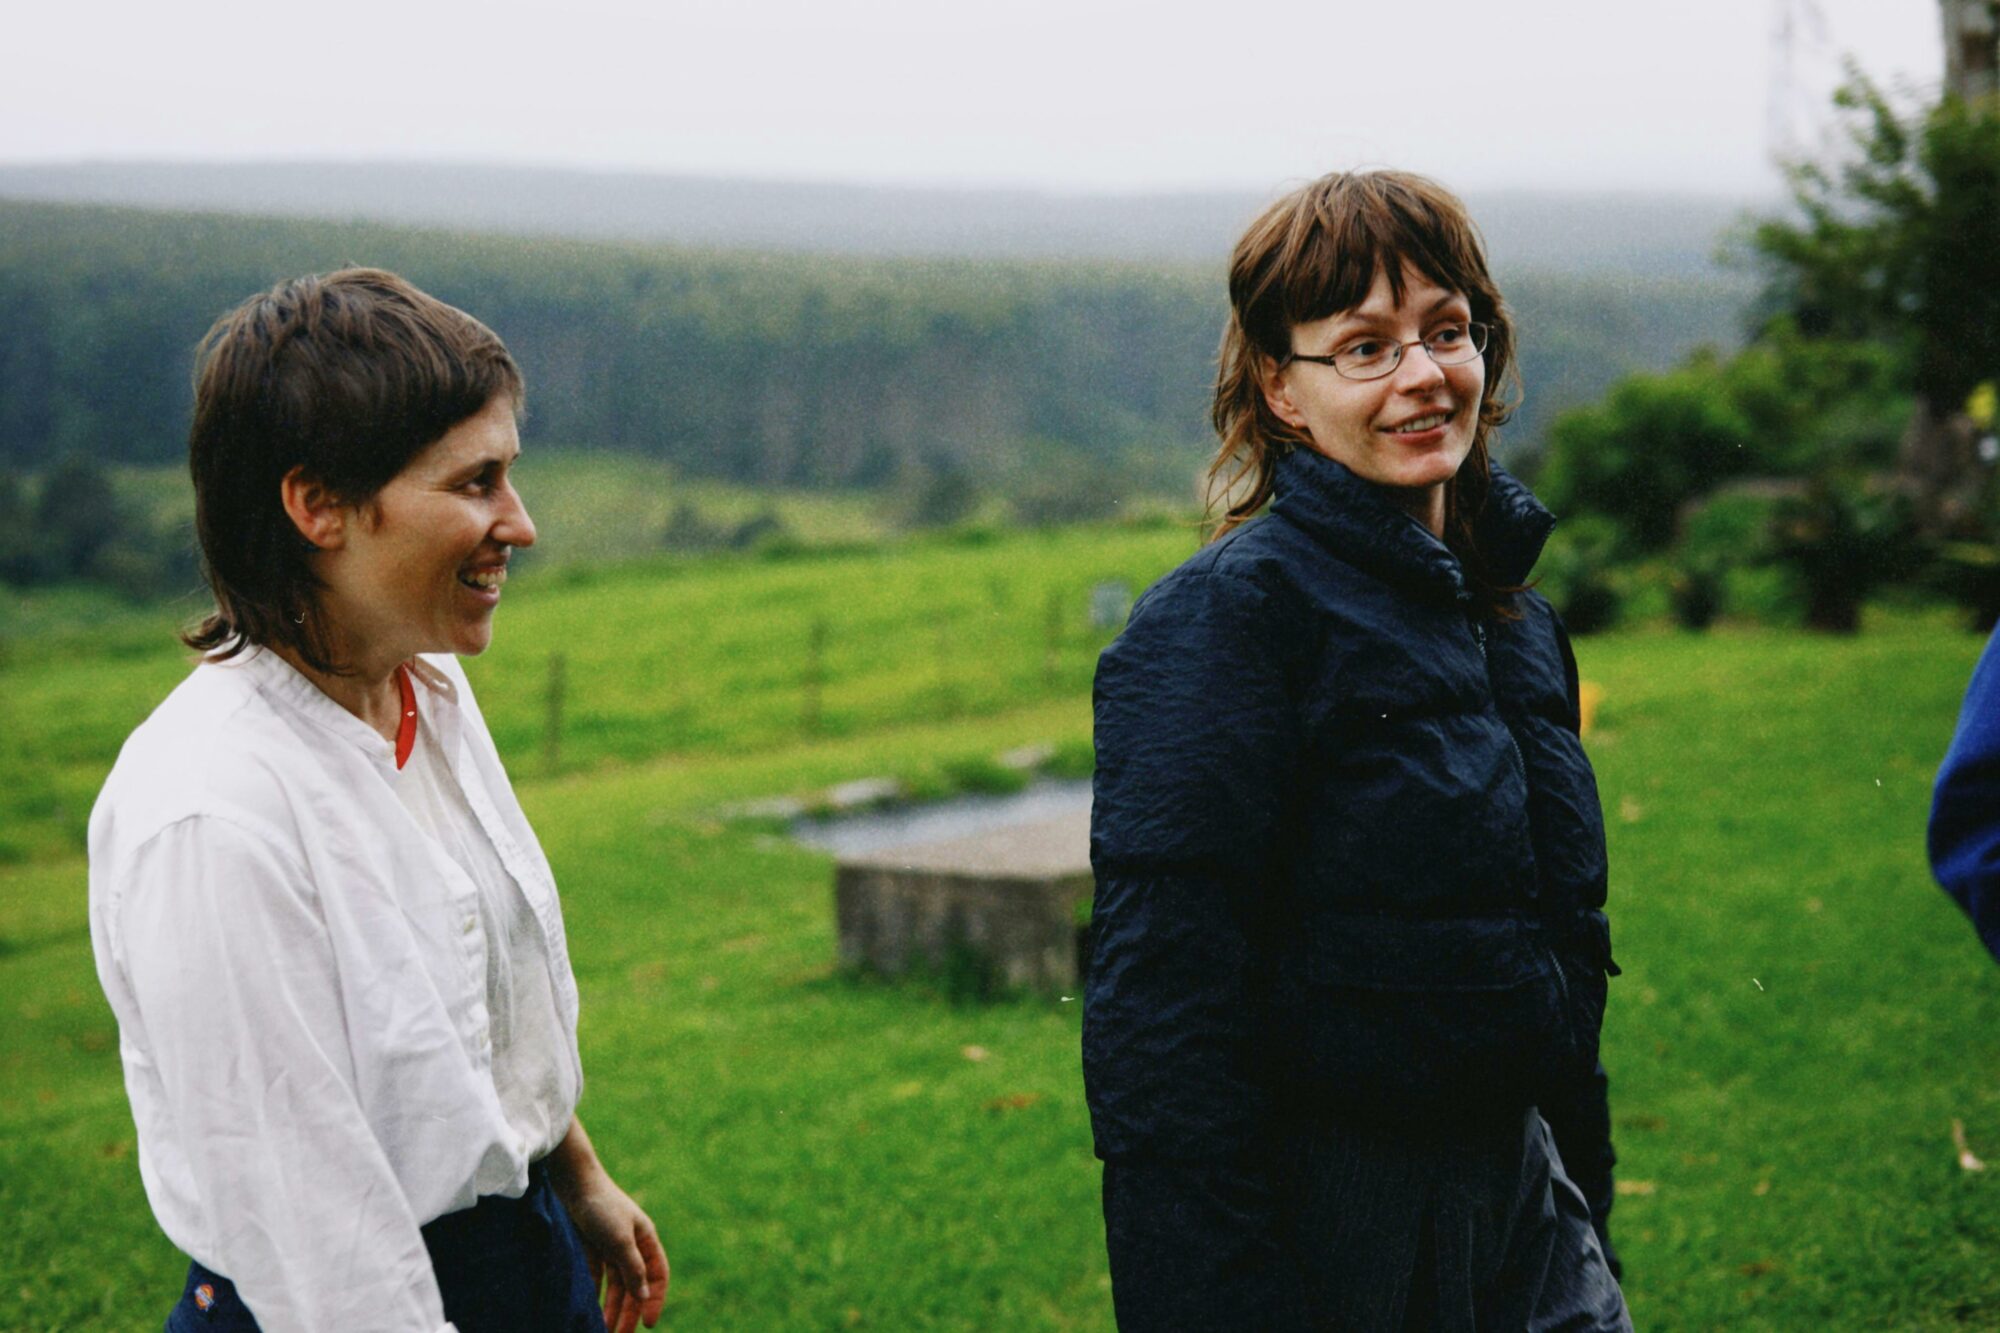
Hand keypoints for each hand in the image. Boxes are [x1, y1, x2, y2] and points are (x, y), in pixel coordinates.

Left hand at [545, 1119, 668, 1331]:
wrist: (573, 1183)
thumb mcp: (620, 1241)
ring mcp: (612, 1245)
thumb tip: (643, 1297)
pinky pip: (598, 1276)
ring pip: (616, 1283)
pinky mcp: (592, 1245)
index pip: (657, 1276)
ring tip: (604, 1329)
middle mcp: (632, 1244)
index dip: (655, 1300)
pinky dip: (595, 1292)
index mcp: (646, 1240)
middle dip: (629, 1311)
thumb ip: (633, 1270)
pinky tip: (589, 1308)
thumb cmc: (601, 1207)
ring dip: (611, 1306)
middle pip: (635, 1284)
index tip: (649, 1325)